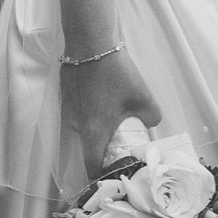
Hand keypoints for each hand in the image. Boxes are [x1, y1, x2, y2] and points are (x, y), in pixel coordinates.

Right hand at [59, 47, 161, 178]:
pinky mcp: (65, 95)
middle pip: (88, 147)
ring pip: (83, 127)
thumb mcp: (142, 96)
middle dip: (103, 148)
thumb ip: (152, 116)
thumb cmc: (115, 73)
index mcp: (93, 133)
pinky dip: (89, 109)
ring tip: (113, 112)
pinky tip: (102, 95)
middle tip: (120, 141)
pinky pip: (78, 111)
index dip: (102, 175)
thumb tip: (151, 123)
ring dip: (96, 126)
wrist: (90, 42)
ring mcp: (67, 111)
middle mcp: (76, 126)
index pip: (92, 168)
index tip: (113, 173)